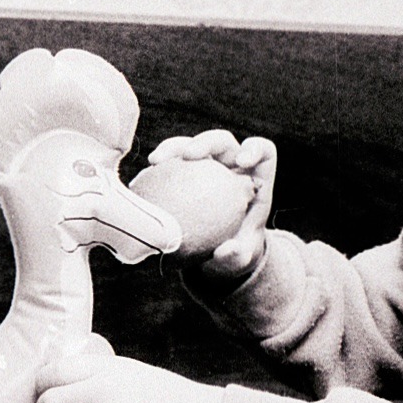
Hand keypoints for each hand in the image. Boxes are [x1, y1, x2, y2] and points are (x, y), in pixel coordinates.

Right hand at [147, 130, 275, 277]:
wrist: (216, 256)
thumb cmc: (235, 254)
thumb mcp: (239, 261)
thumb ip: (237, 257)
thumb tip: (226, 250)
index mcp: (255, 178)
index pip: (262, 151)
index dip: (254, 149)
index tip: (242, 162)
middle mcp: (231, 166)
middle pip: (221, 142)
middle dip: (206, 142)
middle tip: (189, 155)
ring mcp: (205, 167)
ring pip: (189, 146)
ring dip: (172, 148)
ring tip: (156, 162)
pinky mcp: (182, 173)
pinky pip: (167, 166)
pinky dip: (155, 171)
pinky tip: (140, 181)